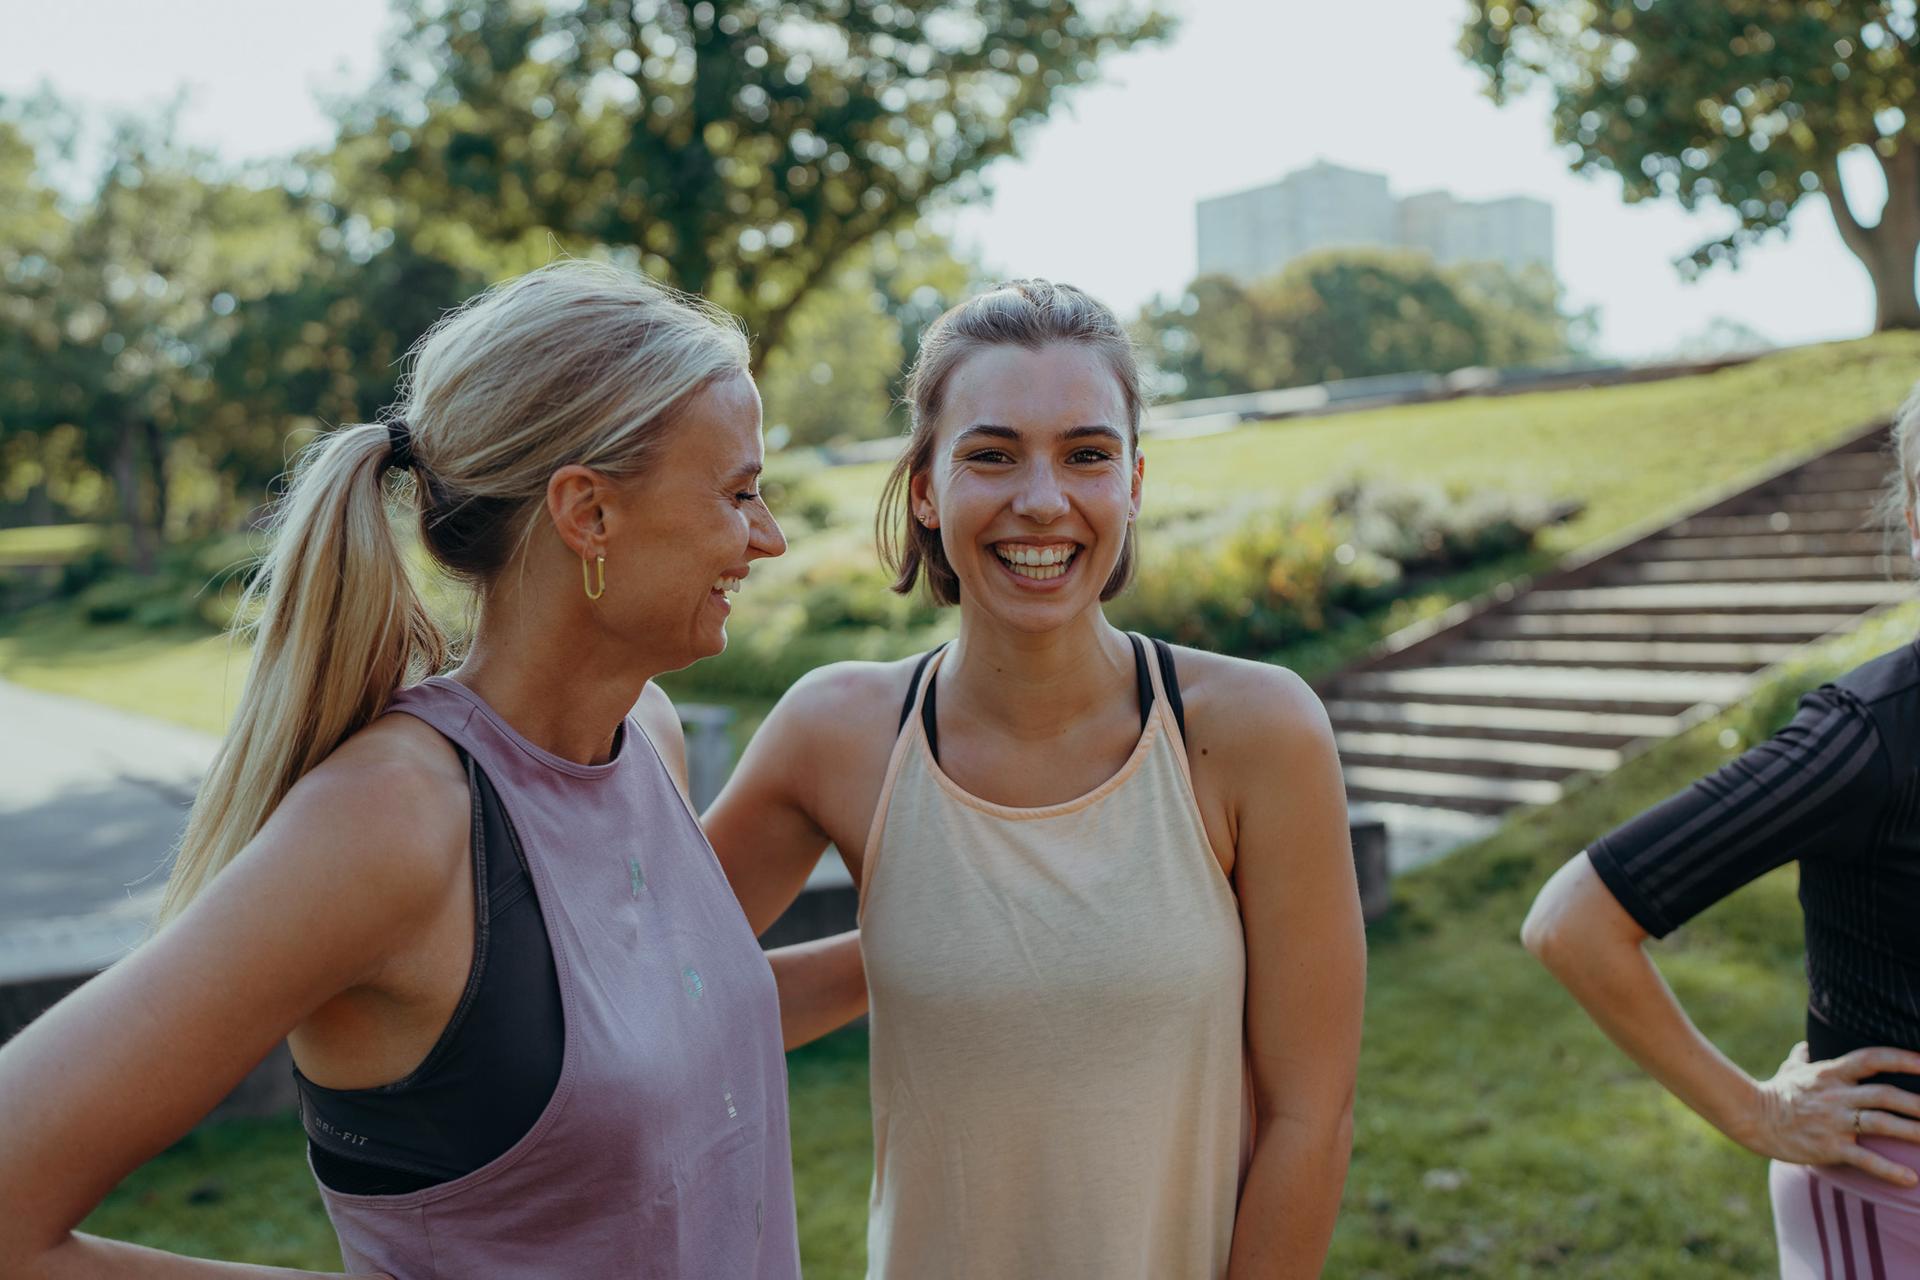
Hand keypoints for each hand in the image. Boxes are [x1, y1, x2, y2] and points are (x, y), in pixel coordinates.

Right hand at [1747, 1042, 1919, 1184]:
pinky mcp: (1829, 1147)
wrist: (1751, 1118)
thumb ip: (1802, 1056)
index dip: (1902, 1059)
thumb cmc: (1773, 1092)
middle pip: (1886, 1095)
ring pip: (1882, 1123)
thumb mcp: (1789, 1069)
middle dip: (1918, 1103)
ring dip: (1913, 1131)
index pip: (1872, 1058)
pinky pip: (1865, 1158)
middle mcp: (1837, 1095)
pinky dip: (1889, 1170)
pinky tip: (1911, 1178)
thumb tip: (1805, 1045)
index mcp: (1831, 1073)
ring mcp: (1834, 1121)